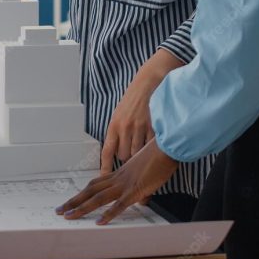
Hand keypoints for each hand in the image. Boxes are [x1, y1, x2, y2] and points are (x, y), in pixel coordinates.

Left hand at [57, 139, 178, 224]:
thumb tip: (142, 200)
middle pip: (90, 190)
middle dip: (74, 201)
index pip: (95, 184)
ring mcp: (125, 184)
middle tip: (60, 211)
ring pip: (98, 197)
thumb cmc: (158, 157)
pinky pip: (119, 204)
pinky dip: (109, 214)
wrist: (166, 147)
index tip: (71, 201)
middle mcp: (117, 178)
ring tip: (70, 217)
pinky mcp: (136, 189)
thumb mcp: (145, 174)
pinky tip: (100, 222)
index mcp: (118, 174)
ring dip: (82, 208)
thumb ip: (141, 188)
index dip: (82, 193)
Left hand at [101, 49, 185, 174]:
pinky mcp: (153, 126)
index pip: (107, 151)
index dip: (105, 167)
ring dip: (141, 154)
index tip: (104, 177)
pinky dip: (152, 147)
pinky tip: (155, 144)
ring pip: (138, 153)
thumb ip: (119, 130)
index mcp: (114, 124)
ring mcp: (139, 127)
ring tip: (145, 148)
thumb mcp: (121, 113)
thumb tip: (117, 148)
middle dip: (128, 158)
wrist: (150, 81)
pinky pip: (151, 146)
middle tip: (134, 154)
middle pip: (124, 156)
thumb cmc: (135, 97)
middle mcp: (125, 127)